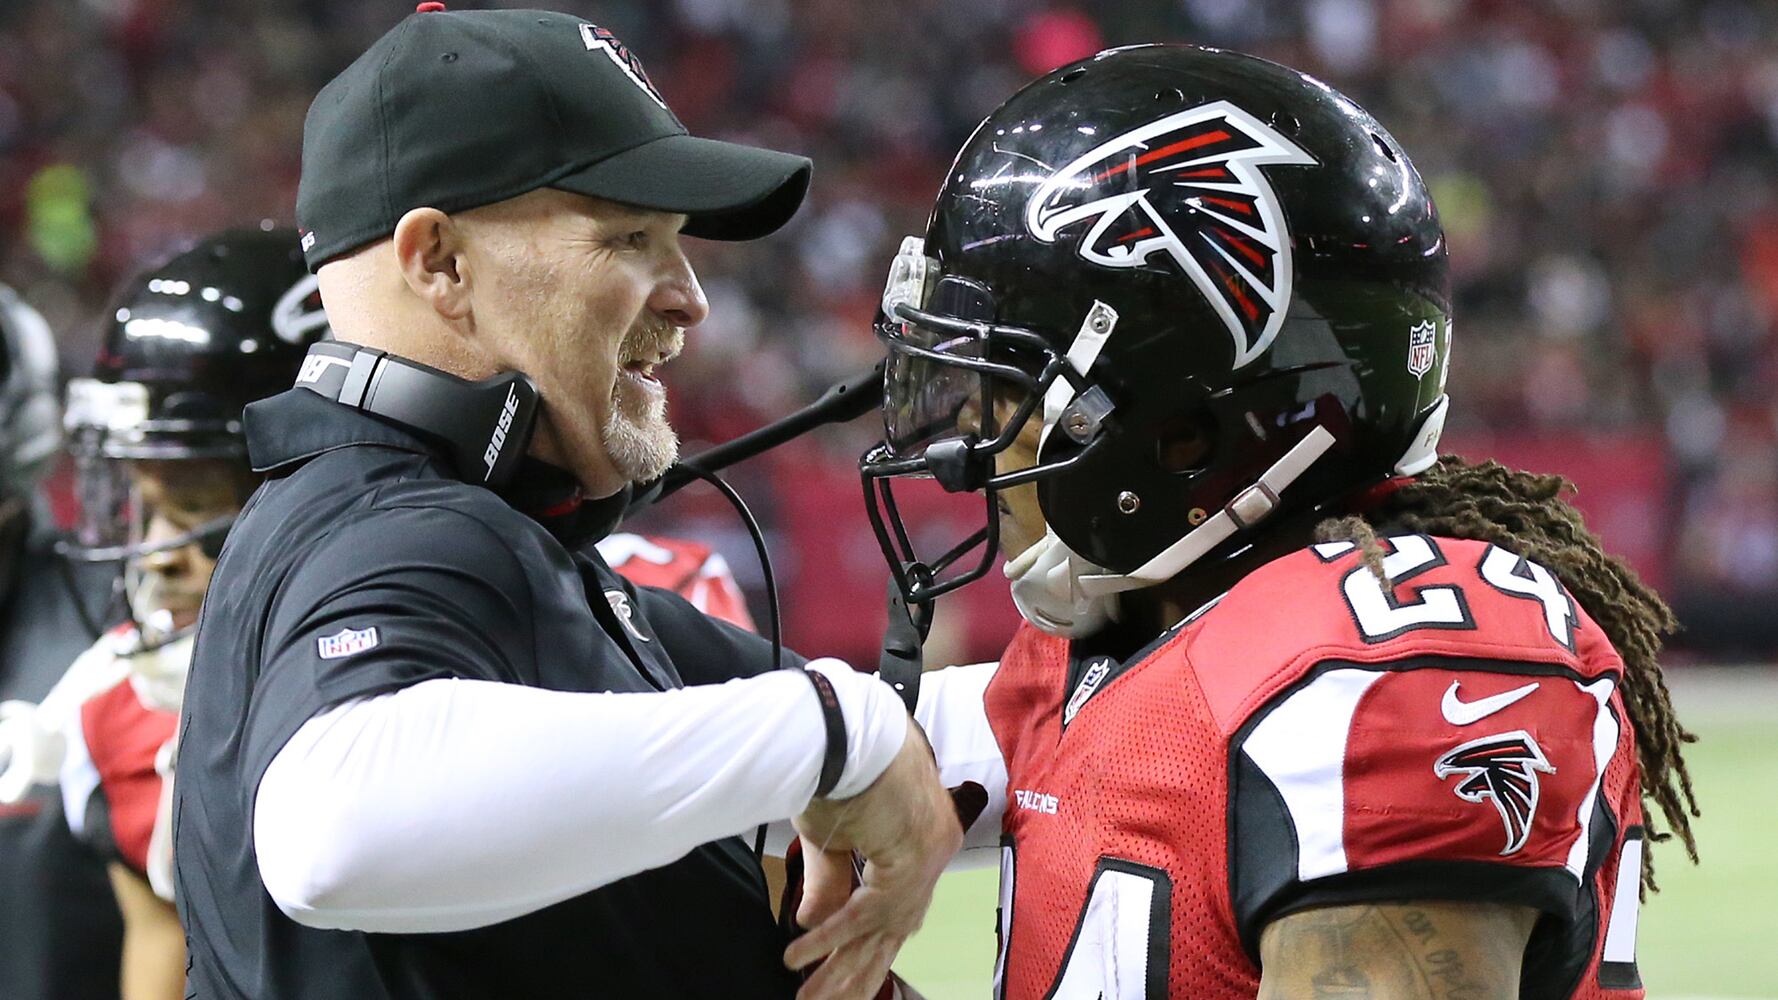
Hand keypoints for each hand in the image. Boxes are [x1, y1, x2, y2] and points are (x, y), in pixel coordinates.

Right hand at [785, 721, 960, 999]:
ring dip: (838, 968)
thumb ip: (830, 882)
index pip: (903, 904)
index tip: (855, 974)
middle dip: (858, 970)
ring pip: (877, 931)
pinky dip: (826, 937)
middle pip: (892, 928)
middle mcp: (935, 850)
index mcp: (927, 835)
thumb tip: (810, 924)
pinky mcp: (907, 861)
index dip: (875, 943)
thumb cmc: (841, 760)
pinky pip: (859, 913)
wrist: (845, 723)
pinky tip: (798, 957)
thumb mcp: (832, 832)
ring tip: (810, 997)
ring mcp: (925, 858)